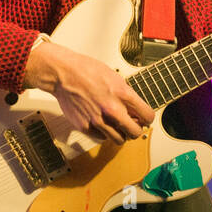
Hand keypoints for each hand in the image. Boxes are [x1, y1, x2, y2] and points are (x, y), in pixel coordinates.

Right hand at [23, 41, 154, 143]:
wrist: (63, 74)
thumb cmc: (86, 71)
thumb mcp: (114, 77)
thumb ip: (126, 95)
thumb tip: (134, 108)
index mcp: (122, 94)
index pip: (148, 116)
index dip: (148, 118)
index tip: (144, 118)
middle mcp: (112, 109)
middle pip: (135, 132)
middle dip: (136, 129)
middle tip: (132, 124)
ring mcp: (98, 120)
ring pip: (119, 140)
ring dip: (120, 134)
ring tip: (116, 125)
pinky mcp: (85, 127)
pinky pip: (101, 138)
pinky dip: (103, 133)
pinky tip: (101, 123)